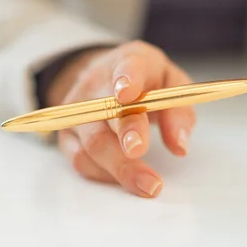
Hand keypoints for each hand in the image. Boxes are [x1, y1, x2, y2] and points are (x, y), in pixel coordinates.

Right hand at [48, 41, 195, 197]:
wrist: (104, 79)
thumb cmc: (145, 82)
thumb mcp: (171, 83)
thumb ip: (179, 110)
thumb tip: (179, 146)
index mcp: (129, 62)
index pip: (126, 67)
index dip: (126, 80)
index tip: (128, 95)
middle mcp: (96, 84)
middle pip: (106, 110)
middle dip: (123, 131)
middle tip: (137, 149)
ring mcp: (77, 110)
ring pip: (93, 142)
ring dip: (121, 167)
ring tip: (149, 185)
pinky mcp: (67, 135)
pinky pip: (81, 160)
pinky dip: (105, 174)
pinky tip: (124, 178)